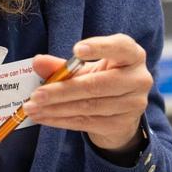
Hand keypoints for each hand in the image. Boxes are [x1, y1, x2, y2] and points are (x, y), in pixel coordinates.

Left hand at [25, 34, 151, 151]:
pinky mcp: (122, 124)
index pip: (120, 46)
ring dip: (56, 108)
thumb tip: (38, 61)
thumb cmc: (103, 80)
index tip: (76, 50)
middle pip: (97, 84)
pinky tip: (44, 117)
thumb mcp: (86, 68)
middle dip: (62, 90)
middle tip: (36, 94)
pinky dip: (61, 120)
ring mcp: (133, 104)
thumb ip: (63, 65)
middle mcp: (139, 78)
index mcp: (133, 55)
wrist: (121, 112)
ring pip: (89, 106)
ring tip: (32, 108)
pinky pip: (86, 122)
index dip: (99, 47)